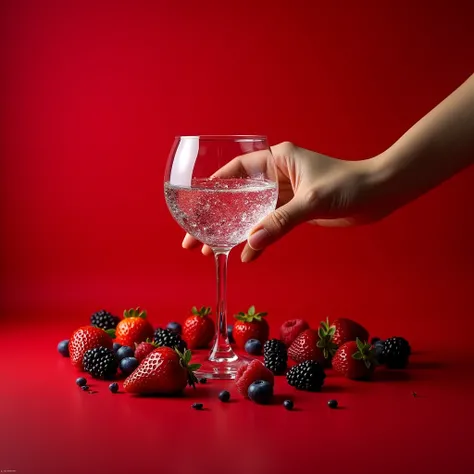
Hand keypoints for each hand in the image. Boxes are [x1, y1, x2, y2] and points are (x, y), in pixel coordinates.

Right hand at [182, 141, 386, 261]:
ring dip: (233, 231)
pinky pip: (269, 224)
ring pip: (252, 212)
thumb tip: (251, 243)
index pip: (238, 169)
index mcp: (279, 159)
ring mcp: (286, 193)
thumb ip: (281, 221)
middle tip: (194, 238)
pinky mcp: (295, 209)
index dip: (215, 185)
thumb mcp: (312, 201)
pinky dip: (258, 238)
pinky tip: (247, 255)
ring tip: (211, 250)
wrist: (380, 193)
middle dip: (217, 216)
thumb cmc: (350, 185)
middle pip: (239, 195)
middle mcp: (278, 174)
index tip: (196, 202)